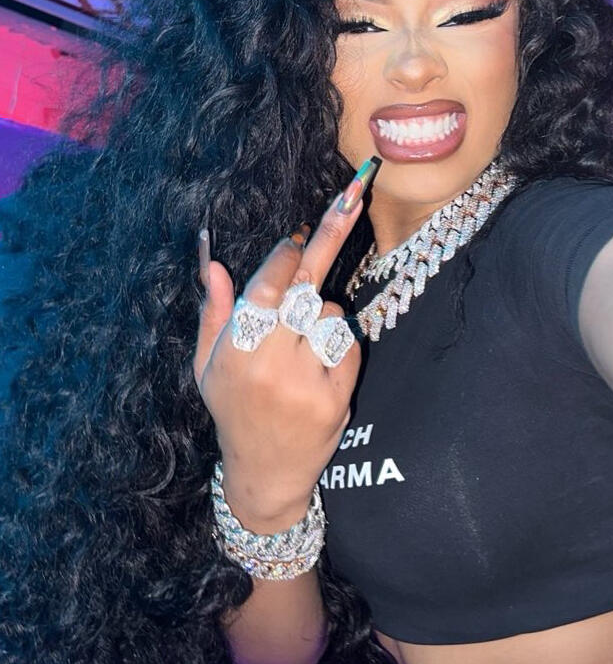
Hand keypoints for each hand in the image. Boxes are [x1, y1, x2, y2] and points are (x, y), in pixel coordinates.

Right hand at [192, 173, 372, 526]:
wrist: (265, 473)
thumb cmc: (233, 410)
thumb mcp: (207, 366)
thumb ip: (214, 313)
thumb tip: (213, 262)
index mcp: (234, 349)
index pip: (267, 284)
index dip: (287, 254)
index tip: (300, 235)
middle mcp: (268, 361)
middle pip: (306, 284)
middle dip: (332, 234)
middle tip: (355, 191)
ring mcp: (304, 380)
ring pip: (329, 314)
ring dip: (322, 316)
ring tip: (303, 349)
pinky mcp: (335, 397)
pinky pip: (348, 346)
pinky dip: (340, 346)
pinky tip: (321, 369)